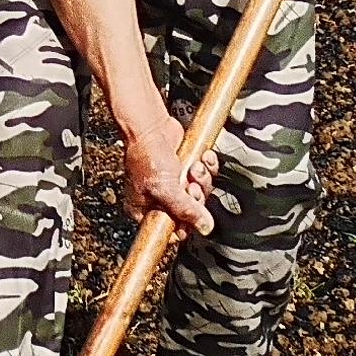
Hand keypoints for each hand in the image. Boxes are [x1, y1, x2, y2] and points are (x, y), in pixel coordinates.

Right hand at [116, 102, 217, 235]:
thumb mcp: (165, 189)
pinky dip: (208, 166)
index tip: (191, 212)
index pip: (172, 230)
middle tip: (191, 186)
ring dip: (203, 179)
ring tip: (194, 168)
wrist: (151, 125)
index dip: (186, 223)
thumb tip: (205, 227)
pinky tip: (202, 159)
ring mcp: (175, 184)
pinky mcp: (187, 169)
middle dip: (196, 196)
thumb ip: (185, 210)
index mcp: (146, 210)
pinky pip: (206, 175)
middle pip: (191, 212)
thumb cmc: (146, 154)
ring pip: (201, 192)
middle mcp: (160, 199)